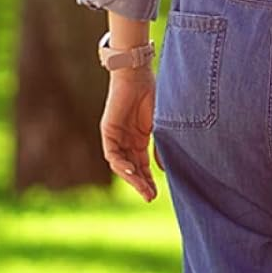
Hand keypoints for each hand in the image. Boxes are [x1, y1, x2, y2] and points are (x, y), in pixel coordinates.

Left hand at [100, 69, 158, 201]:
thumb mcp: (162, 125)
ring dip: (132, 178)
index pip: (143, 165)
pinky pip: (112, 153)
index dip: (149, 180)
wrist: (137, 75)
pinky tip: (132, 171)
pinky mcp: (108, 131)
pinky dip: (121, 164)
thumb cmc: (154, 94)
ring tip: (143, 189)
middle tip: (150, 197)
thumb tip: (164, 169)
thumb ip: (161, 146)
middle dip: (141, 184)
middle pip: (132, 168)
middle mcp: (127, 140)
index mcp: (140, 138)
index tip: (156, 194)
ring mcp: (117, 136)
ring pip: (121, 164)